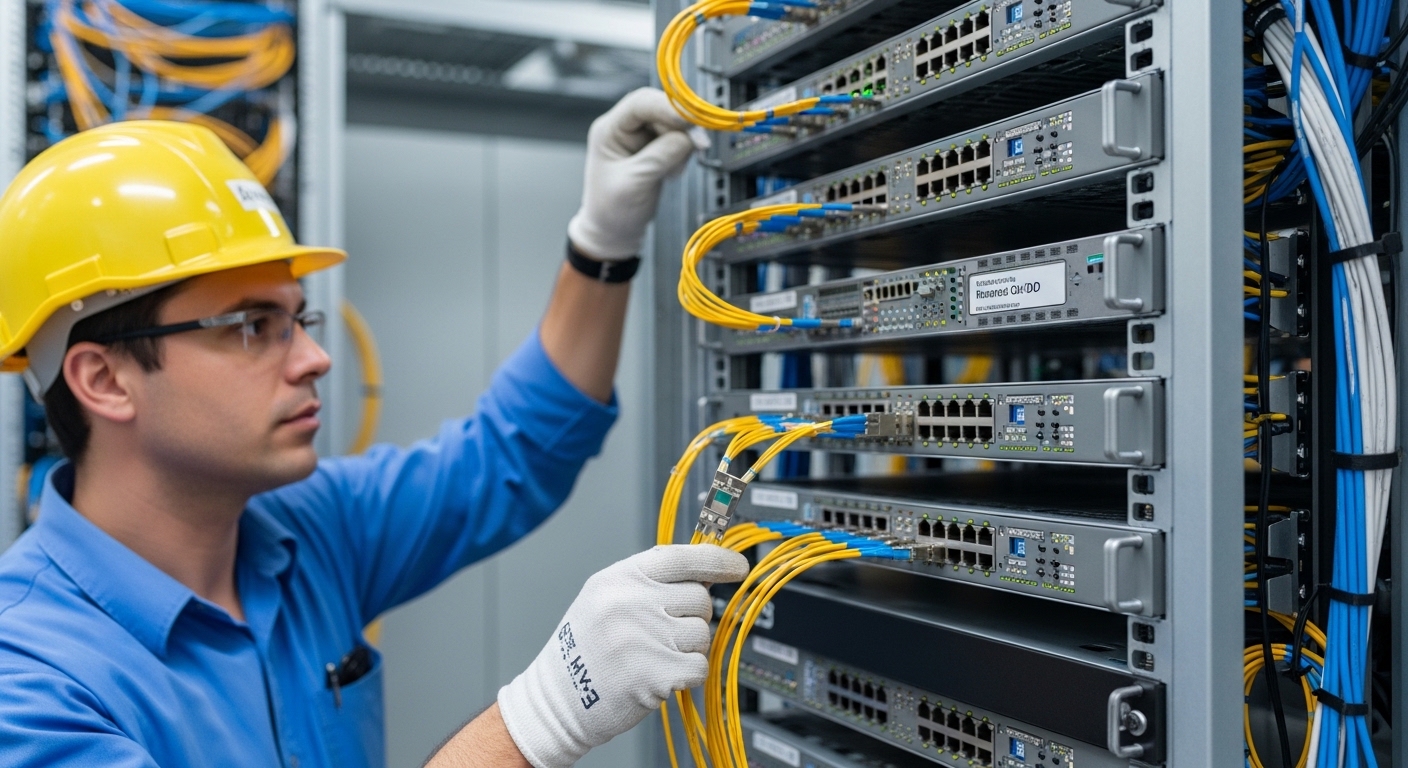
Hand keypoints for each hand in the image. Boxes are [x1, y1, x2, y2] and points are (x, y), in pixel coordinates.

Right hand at [497, 544, 748, 767]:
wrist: (559, 698)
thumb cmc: (585, 648)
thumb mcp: (606, 596)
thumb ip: (651, 581)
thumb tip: (705, 573)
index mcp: (620, 578)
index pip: (681, 557)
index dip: (716, 561)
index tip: (737, 567)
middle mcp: (632, 603)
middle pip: (700, 599)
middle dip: (694, 616)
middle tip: (666, 631)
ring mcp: (644, 638)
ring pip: (703, 634)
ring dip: (689, 648)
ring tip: (656, 654)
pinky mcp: (655, 674)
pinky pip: (699, 666)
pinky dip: (687, 674)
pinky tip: (659, 674)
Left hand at [567, 87, 702, 259]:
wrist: (614, 233)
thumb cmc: (612, 210)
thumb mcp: (636, 182)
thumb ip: (662, 155)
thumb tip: (690, 137)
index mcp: (609, 129)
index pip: (640, 103)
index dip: (667, 106)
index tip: (691, 120)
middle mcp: (625, 128)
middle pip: (661, 111)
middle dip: (680, 128)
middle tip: (698, 146)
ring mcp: (641, 139)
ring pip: (673, 126)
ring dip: (682, 145)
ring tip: (672, 172)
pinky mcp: (656, 150)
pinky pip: (678, 141)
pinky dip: (682, 155)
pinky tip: (672, 173)